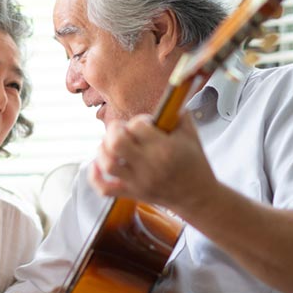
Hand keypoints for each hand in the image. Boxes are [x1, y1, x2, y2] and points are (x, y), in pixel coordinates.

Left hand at [89, 113, 216, 214]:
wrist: (198, 197)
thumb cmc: (194, 163)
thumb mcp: (191, 134)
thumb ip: (178, 113)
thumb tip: (167, 95)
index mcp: (165, 148)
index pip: (138, 126)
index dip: (138, 121)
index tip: (145, 125)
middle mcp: (149, 165)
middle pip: (116, 143)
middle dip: (114, 130)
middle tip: (120, 130)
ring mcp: (138, 182)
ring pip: (107, 163)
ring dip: (103, 149)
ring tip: (110, 144)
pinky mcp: (131, 194)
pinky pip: (104, 188)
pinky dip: (94, 176)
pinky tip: (96, 164)